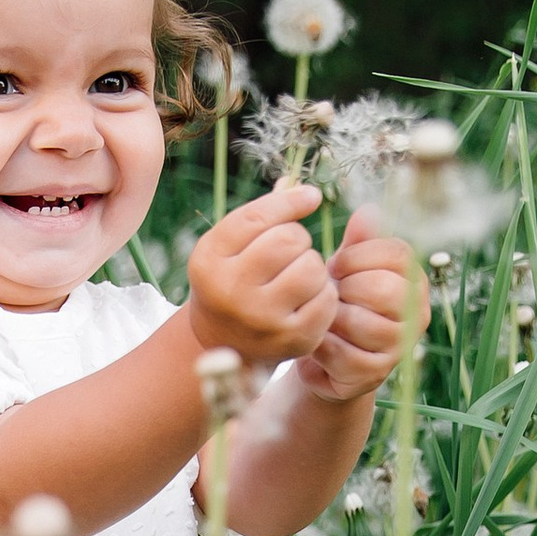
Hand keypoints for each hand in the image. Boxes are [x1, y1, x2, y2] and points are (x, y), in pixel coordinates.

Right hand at [183, 181, 334, 368]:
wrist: (225, 344)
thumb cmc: (233, 281)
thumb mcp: (230, 247)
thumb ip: (262, 216)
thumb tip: (307, 191)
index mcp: (209, 260)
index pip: (259, 217)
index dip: (290, 202)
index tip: (310, 197)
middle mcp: (230, 291)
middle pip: (289, 239)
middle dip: (298, 239)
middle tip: (290, 253)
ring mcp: (261, 319)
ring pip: (312, 267)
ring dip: (313, 265)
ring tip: (298, 275)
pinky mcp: (291, 339)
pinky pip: (327, 298)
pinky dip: (324, 292)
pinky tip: (308, 298)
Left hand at [293, 211, 417, 403]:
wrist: (326, 357)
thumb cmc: (340, 302)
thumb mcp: (348, 268)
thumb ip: (358, 242)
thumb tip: (370, 211)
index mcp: (414, 279)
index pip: (398, 254)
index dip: (358, 256)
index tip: (337, 265)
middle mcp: (417, 313)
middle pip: (386, 288)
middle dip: (348, 287)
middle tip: (331, 292)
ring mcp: (399, 347)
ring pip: (365, 323)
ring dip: (334, 316)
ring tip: (324, 315)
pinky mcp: (375, 374)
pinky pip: (344, 353)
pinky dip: (323, 343)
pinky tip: (317, 338)